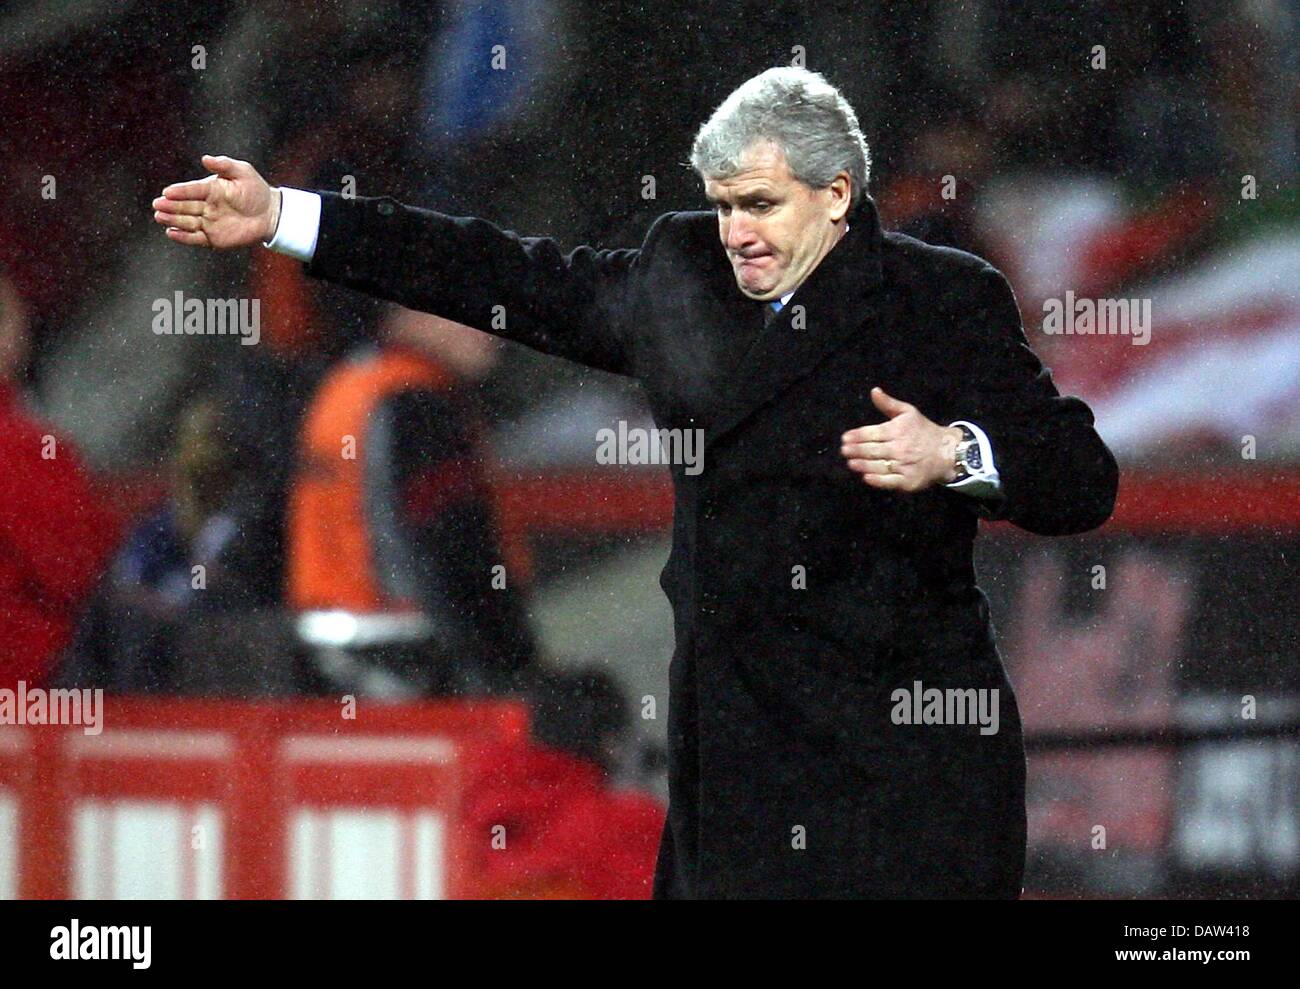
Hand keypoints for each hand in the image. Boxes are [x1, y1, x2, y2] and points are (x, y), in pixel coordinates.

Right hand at [152, 155, 277, 248]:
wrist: (271, 214)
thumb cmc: (256, 190)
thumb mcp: (243, 172)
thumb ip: (225, 165)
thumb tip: (206, 158)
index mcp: (210, 189)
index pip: (192, 190)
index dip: (180, 191)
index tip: (167, 192)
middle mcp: (206, 205)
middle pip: (185, 206)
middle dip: (170, 206)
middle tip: (157, 205)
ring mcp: (208, 222)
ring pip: (187, 222)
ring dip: (172, 220)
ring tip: (160, 217)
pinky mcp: (213, 238)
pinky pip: (196, 238)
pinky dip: (183, 237)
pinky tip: (171, 233)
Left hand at [840, 387, 962, 491]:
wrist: (947, 452)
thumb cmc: (923, 431)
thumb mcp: (908, 412)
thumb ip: (888, 404)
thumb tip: (874, 391)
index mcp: (897, 430)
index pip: (872, 433)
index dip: (857, 435)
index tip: (845, 438)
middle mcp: (900, 448)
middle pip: (872, 450)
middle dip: (856, 450)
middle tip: (844, 451)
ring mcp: (904, 465)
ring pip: (878, 465)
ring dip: (862, 465)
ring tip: (851, 463)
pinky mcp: (908, 481)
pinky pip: (890, 481)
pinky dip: (877, 480)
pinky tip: (866, 477)